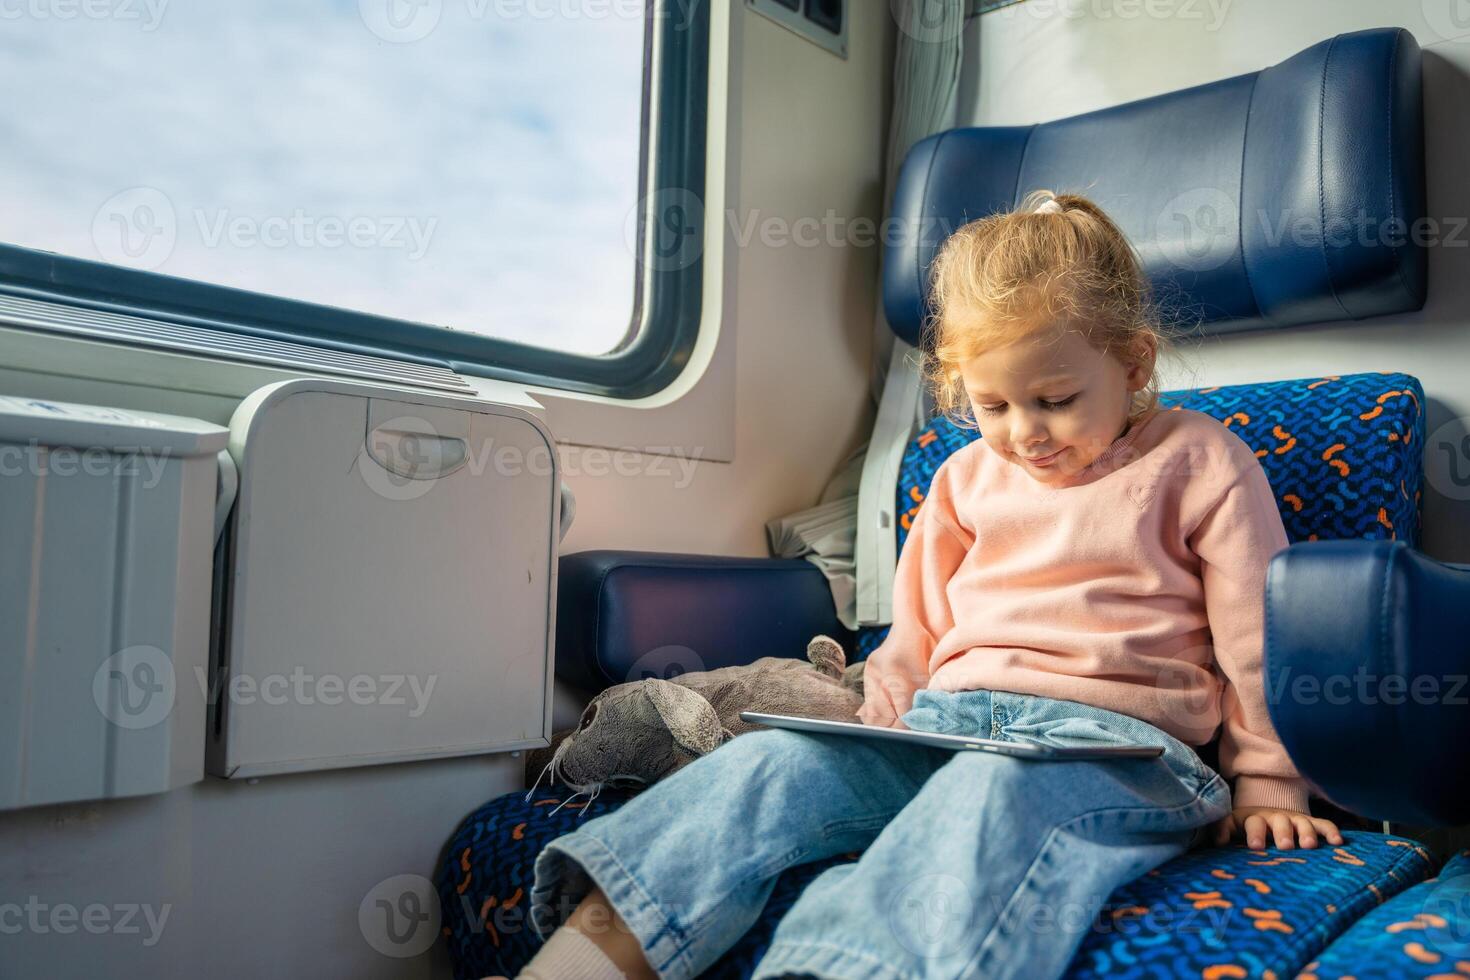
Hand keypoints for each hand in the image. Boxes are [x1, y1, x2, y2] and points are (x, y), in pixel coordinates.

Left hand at [1209, 807, 1342, 849]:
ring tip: (1309, 846)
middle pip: (1280, 822)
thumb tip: (1218, 840)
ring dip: (1306, 833)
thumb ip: (1222, 830)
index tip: (1256, 846)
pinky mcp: (1310, 823)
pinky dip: (1331, 831)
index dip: (1255, 833)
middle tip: (1285, 846)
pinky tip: (1338, 842)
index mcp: (1254, 819)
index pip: (1254, 823)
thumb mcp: (1232, 825)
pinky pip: (1323, 825)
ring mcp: (1295, 820)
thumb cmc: (1247, 826)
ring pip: (1302, 823)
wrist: (1266, 812)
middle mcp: (1276, 817)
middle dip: (1282, 833)